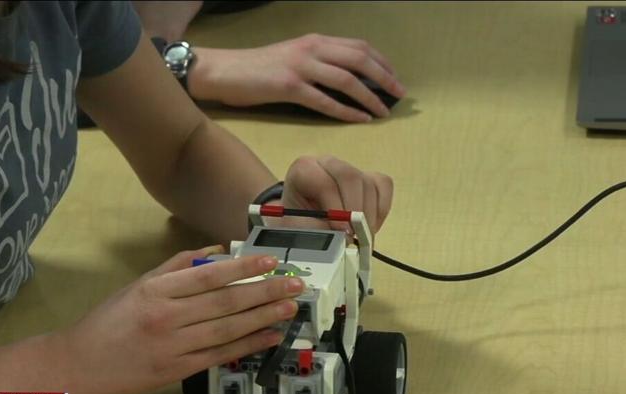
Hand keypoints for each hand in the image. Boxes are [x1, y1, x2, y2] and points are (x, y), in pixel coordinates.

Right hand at [51, 248, 304, 393]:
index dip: (243, 268)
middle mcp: (167, 317)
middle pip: (225, 302)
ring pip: (228, 329)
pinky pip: (220, 355)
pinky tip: (269, 336)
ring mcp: (173, 346)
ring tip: (289, 308)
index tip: (271, 262)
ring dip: (263, 318)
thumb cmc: (109, 320)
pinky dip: (248, 345)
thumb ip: (177, 265)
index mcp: (156, 290)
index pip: (209, 276)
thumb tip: (218, 251)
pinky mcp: (177, 371)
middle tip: (295, 285)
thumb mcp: (139, 284)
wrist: (78, 365)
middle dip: (265, 292)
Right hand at [188, 34, 405, 121]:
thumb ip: (320, 63)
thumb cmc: (259, 69)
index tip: (395, 78)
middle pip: (359, 59)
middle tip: (400, 94)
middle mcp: (311, 49)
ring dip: (370, 97)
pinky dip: (347, 111)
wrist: (224, 71)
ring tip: (384, 111)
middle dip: (384, 77)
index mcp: (315, 41)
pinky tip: (361, 119)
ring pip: (346, 80)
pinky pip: (325, 101)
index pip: (358, 46)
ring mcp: (301, 67)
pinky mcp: (289, 87)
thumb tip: (349, 80)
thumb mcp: (294, 57)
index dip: (382, 62)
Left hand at [278, 156, 393, 233]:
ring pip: (369, 185)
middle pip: (350, 177)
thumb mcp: (302, 232)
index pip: (324, 182)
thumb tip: (344, 240)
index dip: (335, 208)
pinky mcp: (369, 178)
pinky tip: (368, 227)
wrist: (305, 225)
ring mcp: (351, 169)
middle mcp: (328, 164)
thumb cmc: (301, 227)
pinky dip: (380, 211)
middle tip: (355, 236)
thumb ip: (320, 233)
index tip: (342, 232)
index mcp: (304, 170)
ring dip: (368, 216)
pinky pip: (383, 188)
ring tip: (359, 237)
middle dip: (356, 210)